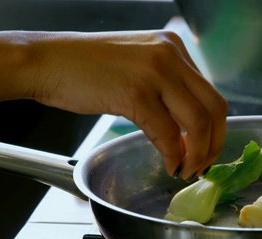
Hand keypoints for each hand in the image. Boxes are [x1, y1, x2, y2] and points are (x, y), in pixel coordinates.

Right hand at [30, 31, 227, 179]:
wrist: (45, 61)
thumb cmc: (84, 68)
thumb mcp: (137, 66)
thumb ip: (166, 88)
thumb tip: (189, 129)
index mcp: (173, 46)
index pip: (211, 93)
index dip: (216, 129)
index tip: (208, 150)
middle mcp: (170, 55)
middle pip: (215, 108)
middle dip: (214, 144)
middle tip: (203, 166)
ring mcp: (155, 72)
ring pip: (198, 123)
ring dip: (197, 154)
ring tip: (186, 169)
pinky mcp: (136, 93)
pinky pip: (169, 134)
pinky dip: (174, 156)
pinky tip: (169, 165)